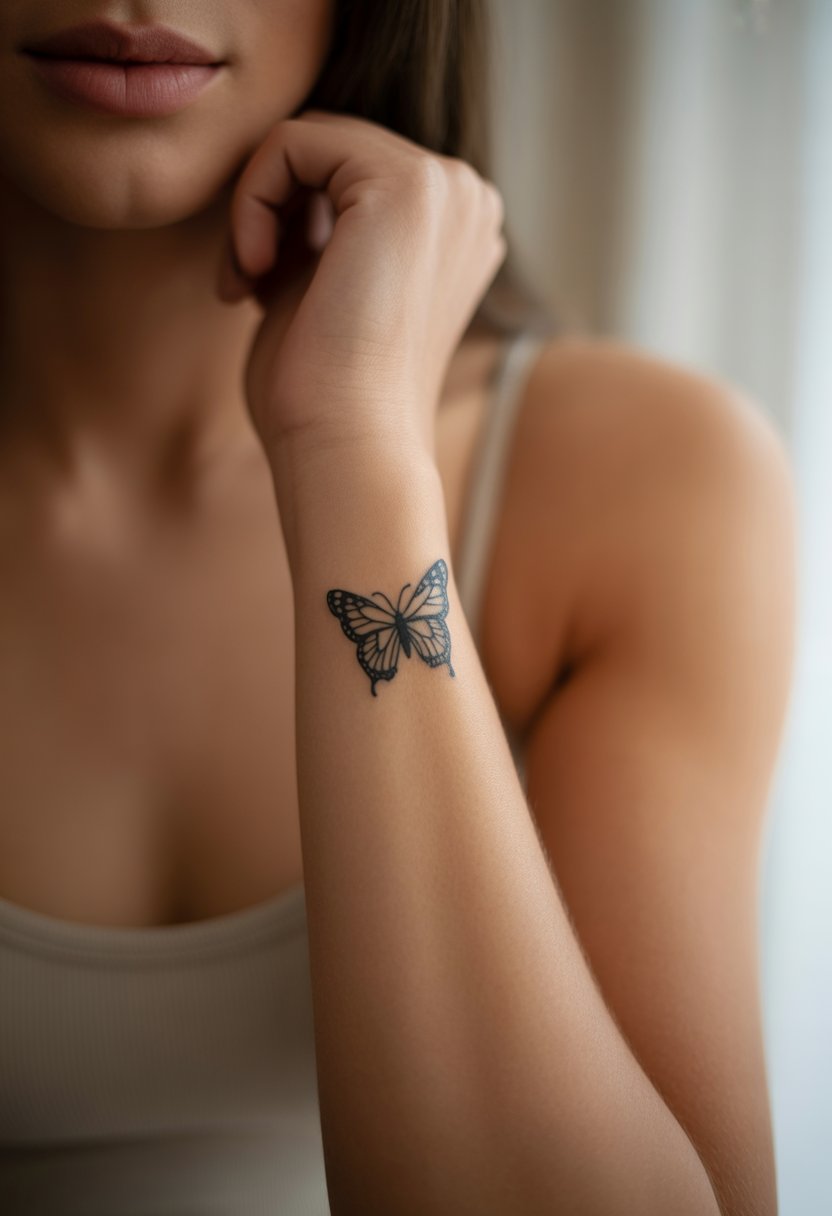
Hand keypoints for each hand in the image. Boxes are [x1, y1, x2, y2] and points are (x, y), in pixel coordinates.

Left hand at [216, 109, 505, 462]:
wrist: (347, 447)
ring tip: (247, 279)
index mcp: (456, 228)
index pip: (347, 173)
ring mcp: (446, 187)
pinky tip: (255, 267)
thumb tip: (276, 185)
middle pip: (330, 149)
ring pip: (310, 139)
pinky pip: (292, 142)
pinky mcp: (406, 184)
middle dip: (271, 208)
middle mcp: (465, 199)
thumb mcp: (324, 289)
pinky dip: (252, 197)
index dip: (287, 218)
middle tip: (244, 285)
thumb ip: (316, 229)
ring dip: (258, 204)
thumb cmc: (326, 395)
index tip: (256, 287)